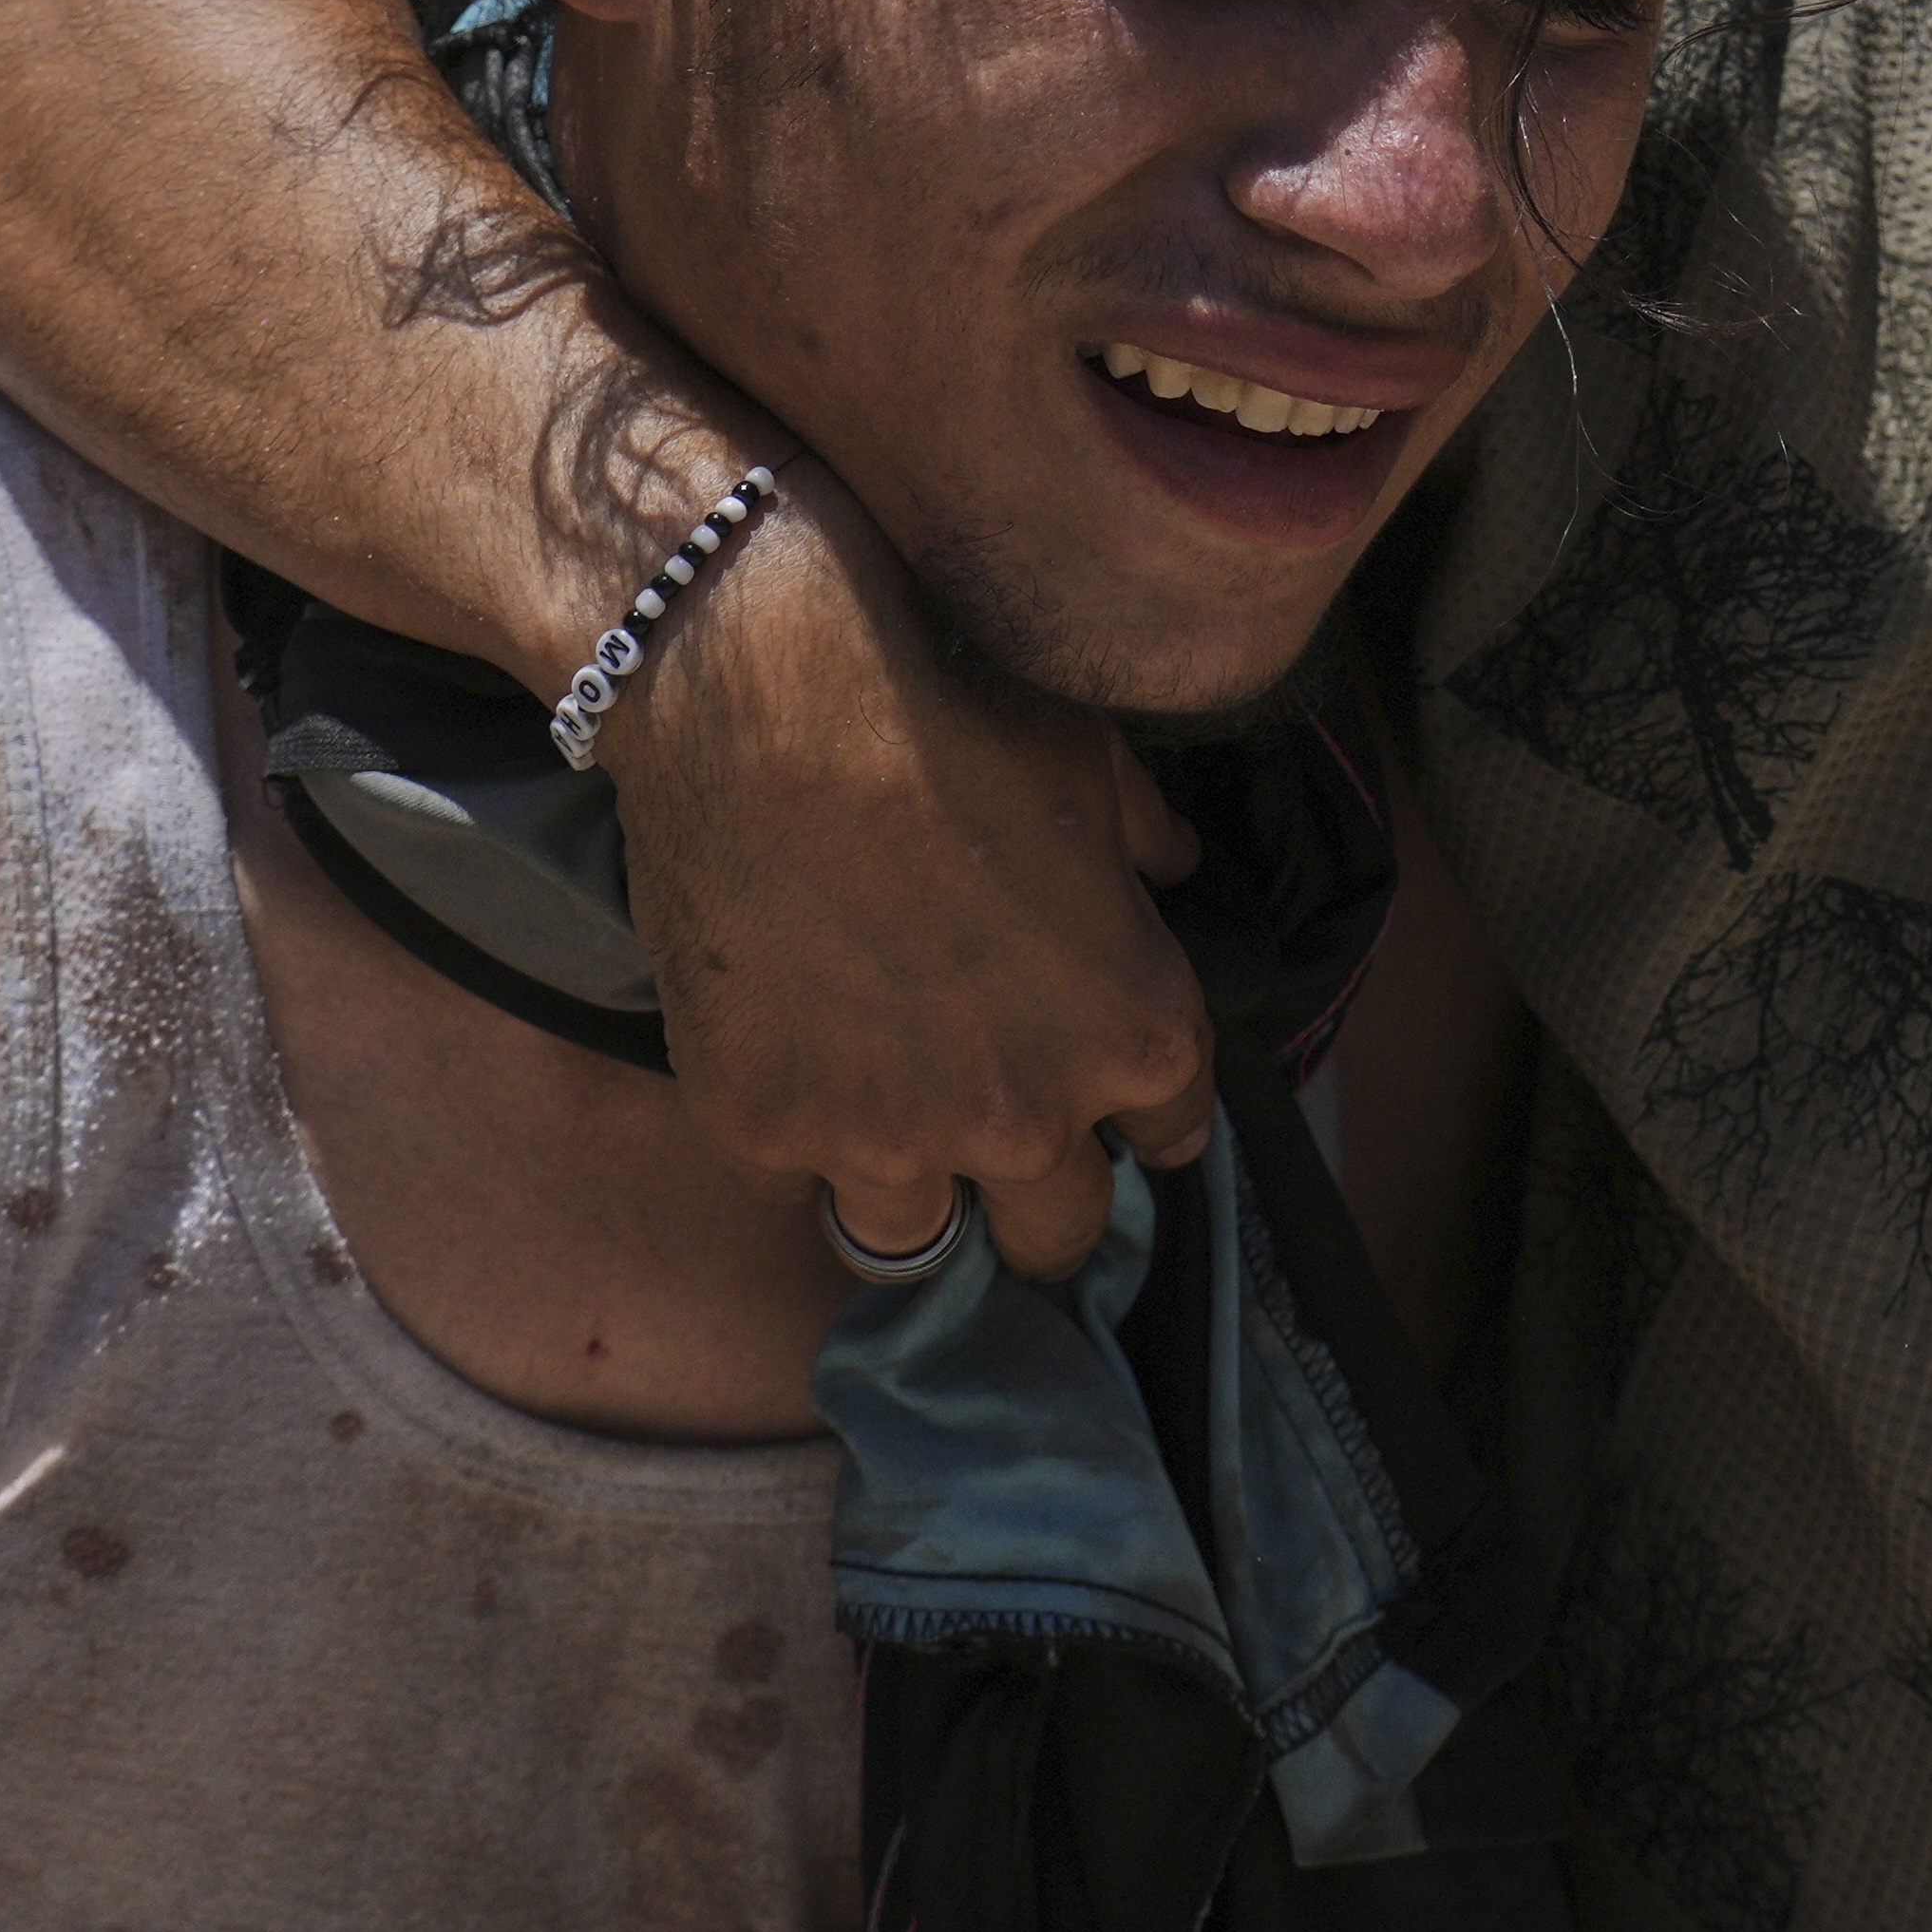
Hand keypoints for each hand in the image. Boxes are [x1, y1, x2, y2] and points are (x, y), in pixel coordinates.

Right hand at [608, 454, 1221, 1282]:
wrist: (767, 691)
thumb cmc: (951, 712)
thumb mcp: (1095, 771)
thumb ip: (1146, 850)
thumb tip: (1171, 868)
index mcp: (1134, 1038)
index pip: (1171, 1140)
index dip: (1138, 1116)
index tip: (1102, 1094)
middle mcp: (1024, 1117)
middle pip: (1056, 1236)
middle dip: (1036, 1195)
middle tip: (991, 1128)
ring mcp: (883, 1137)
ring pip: (915, 1240)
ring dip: (908, 1184)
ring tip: (880, 1117)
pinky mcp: (759, 1128)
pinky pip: (788, 1178)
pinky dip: (791, 1134)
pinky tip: (782, 1057)